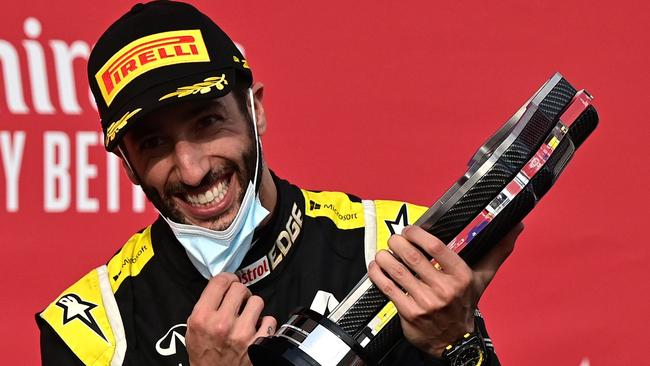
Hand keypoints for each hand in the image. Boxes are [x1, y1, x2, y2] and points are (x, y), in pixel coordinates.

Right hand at [185, 273, 276, 365]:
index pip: (219, 282)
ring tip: (247, 316)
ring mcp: (241, 333)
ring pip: (257, 301)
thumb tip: (221, 285)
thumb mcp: (192, 329)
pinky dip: (265, 323)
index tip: (230, 281)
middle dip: (240, 293)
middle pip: (240, 288)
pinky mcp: (257, 343)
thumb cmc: (204, 355)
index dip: (227, 278)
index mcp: (202, 318)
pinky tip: (257, 329)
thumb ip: (204, 306)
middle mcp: (221, 324)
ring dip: (253, 307)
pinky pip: (269, 319)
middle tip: (239, 301)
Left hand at [367, 223, 522, 356]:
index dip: (419, 235)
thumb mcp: (482, 278)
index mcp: (461, 276)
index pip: (437, 248)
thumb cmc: (465, 304)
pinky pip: (388, 288)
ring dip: (385, 257)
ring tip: (383, 252)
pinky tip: (376, 266)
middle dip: (398, 243)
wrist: (454, 341)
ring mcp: (426, 302)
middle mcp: (444, 289)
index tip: (411, 230)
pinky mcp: (409, 313)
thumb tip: (516, 227)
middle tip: (394, 239)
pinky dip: (378, 274)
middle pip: (413, 258)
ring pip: (398, 272)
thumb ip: (496, 251)